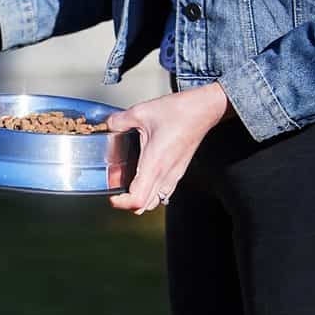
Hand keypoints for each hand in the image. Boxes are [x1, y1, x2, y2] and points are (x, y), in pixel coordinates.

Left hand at [106, 82, 232, 213]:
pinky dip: (152, 191)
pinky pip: (164, 191)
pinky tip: (143, 177)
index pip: (138, 199)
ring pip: (156, 200)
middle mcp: (166, 173)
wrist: (205, 108)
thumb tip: (109, 124)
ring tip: (128, 186)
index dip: (122, 203)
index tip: (112, 197)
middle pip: (145, 206)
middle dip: (128, 203)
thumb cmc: (181, 111)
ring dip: (140, 198)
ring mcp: (175, 174)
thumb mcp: (141, 112)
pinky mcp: (179, 171)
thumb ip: (120, 120)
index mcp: (154, 164)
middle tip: (117, 191)